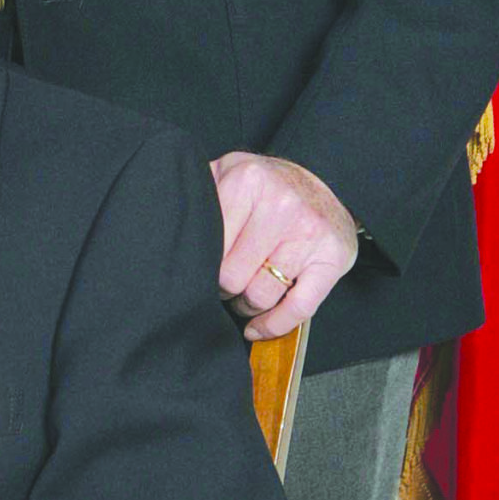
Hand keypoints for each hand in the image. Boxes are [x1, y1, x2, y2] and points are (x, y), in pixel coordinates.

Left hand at [211, 151, 358, 338]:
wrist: (324, 180)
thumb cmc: (267, 185)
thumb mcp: (229, 171)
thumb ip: (202, 193)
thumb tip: (165, 224)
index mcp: (247, 181)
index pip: (210, 247)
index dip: (201, 267)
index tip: (201, 271)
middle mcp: (281, 205)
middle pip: (232, 277)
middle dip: (223, 289)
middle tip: (222, 285)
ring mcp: (309, 233)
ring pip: (261, 296)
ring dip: (246, 306)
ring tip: (241, 298)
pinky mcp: (333, 258)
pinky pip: (299, 308)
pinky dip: (274, 325)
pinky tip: (258, 328)